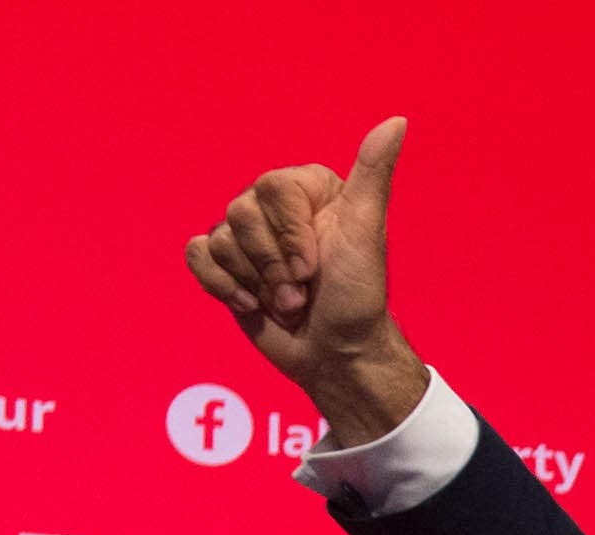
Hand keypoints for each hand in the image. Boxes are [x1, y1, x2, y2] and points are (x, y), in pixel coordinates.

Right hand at [182, 118, 424, 445]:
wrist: (337, 353)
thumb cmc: (357, 296)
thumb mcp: (367, 232)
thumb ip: (373, 174)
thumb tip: (397, 121)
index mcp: (306, 189)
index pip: (271, 190)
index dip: (289, 236)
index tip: (316, 267)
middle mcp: (274, 207)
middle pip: (240, 215)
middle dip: (272, 266)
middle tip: (303, 290)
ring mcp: (247, 237)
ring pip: (219, 239)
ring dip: (255, 283)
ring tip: (287, 302)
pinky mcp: (226, 265)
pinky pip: (197, 255)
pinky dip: (220, 284)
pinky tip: (251, 304)